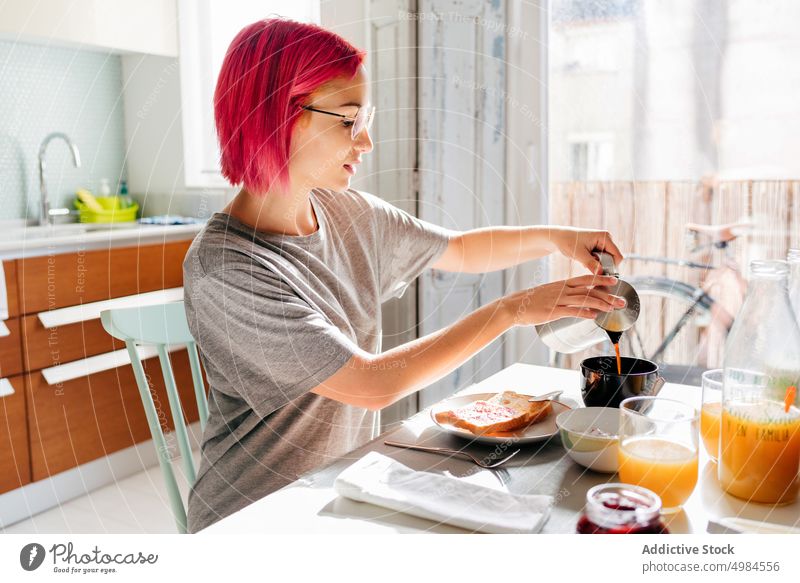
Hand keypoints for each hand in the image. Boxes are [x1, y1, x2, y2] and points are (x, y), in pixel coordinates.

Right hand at [502, 274, 625, 325]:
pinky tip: (594, 316)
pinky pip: (571, 311)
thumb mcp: (548, 294)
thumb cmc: (530, 302)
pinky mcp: (553, 311)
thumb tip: (574, 302)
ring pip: (584, 300)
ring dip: (601, 303)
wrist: (513, 306)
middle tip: (622, 298)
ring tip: (613, 308)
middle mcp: (562, 290)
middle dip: (607, 293)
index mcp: (562, 285)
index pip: (585, 279)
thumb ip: (562, 296)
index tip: (615, 281)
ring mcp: (558, 300)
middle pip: (589, 289)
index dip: (601, 279)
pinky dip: (584, 313)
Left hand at [548, 227, 624, 274]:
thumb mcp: (578, 254)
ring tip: (585, 261)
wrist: (559, 237)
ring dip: (597, 265)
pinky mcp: (599, 248)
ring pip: (607, 261)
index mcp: (605, 237)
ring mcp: (603, 243)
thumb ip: (590, 263)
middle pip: (613, 259)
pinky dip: (594, 263)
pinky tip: (584, 260)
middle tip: (588, 266)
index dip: (612, 267)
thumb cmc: (568, 241)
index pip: (617, 256)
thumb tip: (601, 273)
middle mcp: (607, 239)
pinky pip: (601, 260)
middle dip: (603, 266)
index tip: (600, 273)